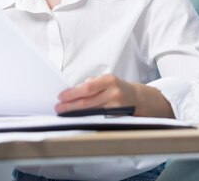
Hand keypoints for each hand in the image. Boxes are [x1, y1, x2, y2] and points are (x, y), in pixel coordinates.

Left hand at [54, 74, 173, 117]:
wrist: (140, 98)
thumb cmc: (119, 88)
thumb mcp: (107, 80)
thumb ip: (92, 84)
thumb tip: (74, 91)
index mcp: (109, 80)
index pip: (86, 88)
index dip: (72, 94)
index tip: (61, 97)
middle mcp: (114, 93)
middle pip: (87, 103)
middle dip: (70, 107)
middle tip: (59, 108)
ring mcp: (116, 107)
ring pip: (91, 113)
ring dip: (76, 114)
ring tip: (65, 114)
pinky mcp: (117, 118)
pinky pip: (98, 119)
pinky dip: (86, 119)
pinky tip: (78, 119)